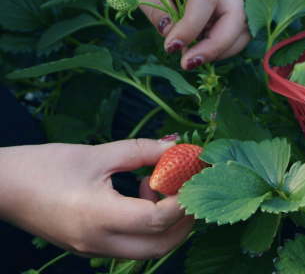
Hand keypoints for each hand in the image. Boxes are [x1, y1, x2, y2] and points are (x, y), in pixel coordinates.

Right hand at [0, 137, 193, 258]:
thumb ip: (141, 151)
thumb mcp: (98, 153)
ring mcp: (93, 250)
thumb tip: (177, 146)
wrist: (3, 187)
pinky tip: (140, 196)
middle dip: (184, 221)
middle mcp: (98, 241)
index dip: (182, 200)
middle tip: (189, 188)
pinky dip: (147, 227)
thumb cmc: (45, 166)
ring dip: (166, 225)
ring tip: (156, 186)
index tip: (193, 177)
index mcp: (99, 216)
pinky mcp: (89, 248)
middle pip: (159, 246)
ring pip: (146, 250)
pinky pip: (130, 246)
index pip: (157, 220)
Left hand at [137, 0, 250, 69]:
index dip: (191, 27)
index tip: (170, 47)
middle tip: (188, 62)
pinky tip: (192, 48)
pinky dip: (215, 46)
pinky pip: (229, 32)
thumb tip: (174, 41)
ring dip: (221, 49)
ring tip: (190, 57)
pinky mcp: (221, 7)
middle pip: (237, 16)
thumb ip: (157, 11)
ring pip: (240, 29)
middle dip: (217, 46)